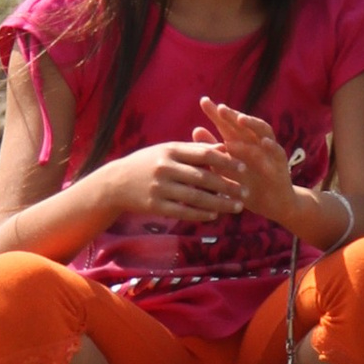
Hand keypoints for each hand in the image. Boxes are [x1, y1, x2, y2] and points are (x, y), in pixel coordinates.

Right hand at [101, 135, 245, 225]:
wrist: (116, 183)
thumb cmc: (148, 163)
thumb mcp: (168, 150)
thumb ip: (194, 149)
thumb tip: (225, 148)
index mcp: (170, 150)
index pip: (204, 154)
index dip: (226, 161)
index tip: (244, 168)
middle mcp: (165, 168)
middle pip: (203, 178)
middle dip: (227, 186)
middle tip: (246, 192)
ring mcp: (159, 188)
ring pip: (196, 197)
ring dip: (219, 203)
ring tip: (236, 207)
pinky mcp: (155, 206)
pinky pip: (183, 211)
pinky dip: (201, 214)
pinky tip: (215, 215)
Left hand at [195, 100, 323, 231]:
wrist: (272, 204)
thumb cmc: (247, 184)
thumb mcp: (226, 167)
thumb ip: (213, 149)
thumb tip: (196, 129)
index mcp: (240, 141)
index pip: (227, 124)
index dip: (216, 112)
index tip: (203, 101)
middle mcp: (255, 142)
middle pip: (244, 124)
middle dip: (233, 115)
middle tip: (220, 108)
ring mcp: (270, 151)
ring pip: (263, 133)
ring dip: (253, 125)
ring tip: (241, 120)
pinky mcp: (282, 164)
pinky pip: (278, 153)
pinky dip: (272, 147)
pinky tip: (264, 143)